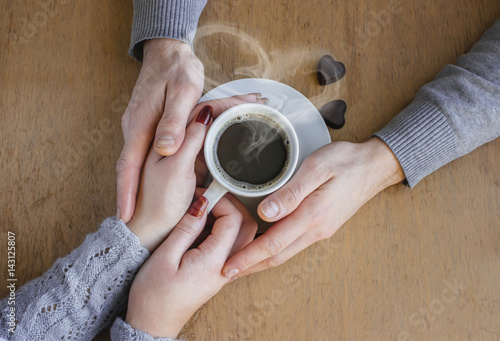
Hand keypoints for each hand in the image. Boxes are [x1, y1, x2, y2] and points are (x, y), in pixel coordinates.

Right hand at [117, 38, 202, 222]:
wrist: (168, 51)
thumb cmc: (178, 70)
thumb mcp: (182, 93)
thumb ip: (174, 121)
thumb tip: (165, 150)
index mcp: (140, 123)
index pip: (128, 165)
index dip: (126, 192)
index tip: (124, 216)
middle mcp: (134, 127)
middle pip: (127, 168)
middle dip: (127, 195)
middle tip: (129, 221)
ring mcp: (138, 126)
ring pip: (134, 161)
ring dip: (134, 184)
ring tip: (138, 209)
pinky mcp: (145, 123)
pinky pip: (141, 151)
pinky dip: (143, 170)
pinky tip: (151, 181)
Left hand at [126, 95, 265, 251]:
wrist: (152, 229)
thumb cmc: (158, 203)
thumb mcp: (174, 169)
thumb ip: (189, 141)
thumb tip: (206, 114)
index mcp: (167, 136)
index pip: (199, 111)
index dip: (225, 104)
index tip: (248, 101)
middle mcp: (175, 140)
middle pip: (208, 117)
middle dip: (233, 108)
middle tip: (258, 102)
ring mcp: (184, 152)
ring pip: (211, 129)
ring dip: (231, 120)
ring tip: (254, 112)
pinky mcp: (191, 165)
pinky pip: (212, 145)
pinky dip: (227, 137)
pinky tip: (240, 136)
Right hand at [126, 194, 257, 337]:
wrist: (153, 324)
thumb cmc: (154, 295)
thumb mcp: (165, 256)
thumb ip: (187, 227)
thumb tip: (202, 203)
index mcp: (215, 261)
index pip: (234, 219)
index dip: (220, 200)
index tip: (200, 194)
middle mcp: (227, 266)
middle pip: (246, 226)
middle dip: (230, 205)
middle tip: (207, 197)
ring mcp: (225, 270)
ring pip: (242, 235)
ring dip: (228, 217)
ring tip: (203, 209)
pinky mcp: (219, 272)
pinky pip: (231, 245)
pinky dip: (223, 229)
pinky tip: (202, 225)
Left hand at [222, 138, 404, 277]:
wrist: (375, 166)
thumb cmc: (346, 162)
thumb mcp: (316, 168)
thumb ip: (290, 192)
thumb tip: (265, 213)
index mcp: (312, 215)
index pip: (273, 244)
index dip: (248, 257)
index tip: (228, 267)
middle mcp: (316, 229)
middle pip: (277, 256)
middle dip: (250, 266)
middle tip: (227, 273)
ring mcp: (320, 230)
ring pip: (285, 252)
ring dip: (262, 261)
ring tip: (241, 263)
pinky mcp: (322, 226)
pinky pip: (294, 244)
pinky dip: (275, 250)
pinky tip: (266, 247)